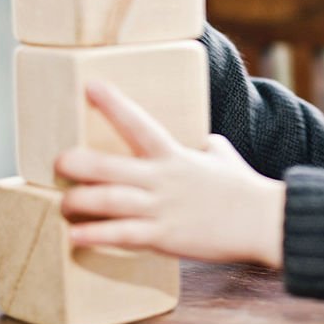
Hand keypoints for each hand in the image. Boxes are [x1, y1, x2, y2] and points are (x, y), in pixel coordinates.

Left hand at [55, 81, 285, 268]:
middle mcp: (162, 178)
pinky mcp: (164, 237)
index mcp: (175, 155)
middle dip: (75, 163)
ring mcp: (161, 208)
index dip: (113, 104)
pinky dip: (95, 235)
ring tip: (62, 205)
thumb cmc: (246, 190)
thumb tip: (207, 142)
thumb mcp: (225, 158)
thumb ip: (209, 148)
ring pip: (108, 201)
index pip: (139, 123)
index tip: (89, 86)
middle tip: (58, 162)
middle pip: (107, 166)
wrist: (265, 222)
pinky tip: (75, 237)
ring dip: (77, 202)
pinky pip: (122, 235)